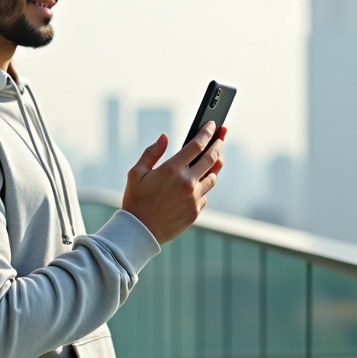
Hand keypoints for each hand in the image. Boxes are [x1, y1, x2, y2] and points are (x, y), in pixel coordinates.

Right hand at [121, 122, 225, 243]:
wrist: (140, 232)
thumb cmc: (135, 201)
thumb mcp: (136, 173)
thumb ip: (151, 153)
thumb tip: (164, 137)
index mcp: (171, 170)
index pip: (197, 145)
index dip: (207, 133)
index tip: (213, 125)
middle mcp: (186, 182)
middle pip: (211, 158)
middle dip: (218, 145)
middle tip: (221, 138)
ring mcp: (193, 198)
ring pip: (212, 177)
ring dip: (214, 167)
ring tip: (215, 159)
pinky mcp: (196, 211)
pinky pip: (205, 195)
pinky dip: (202, 187)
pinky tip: (198, 184)